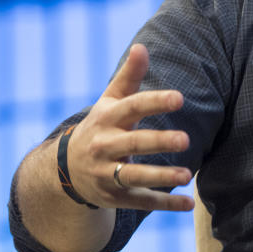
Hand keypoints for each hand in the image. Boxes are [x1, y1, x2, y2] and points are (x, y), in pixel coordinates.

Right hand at [65, 44, 194, 210]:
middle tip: (186, 139)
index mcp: (108, 119)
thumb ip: (129, 76)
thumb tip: (141, 46)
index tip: (179, 97)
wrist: (64, 169)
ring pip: (134, 176)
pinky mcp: (113, 197)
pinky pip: (140, 201)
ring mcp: (107, 174)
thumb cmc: (102, 126)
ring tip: (187, 175)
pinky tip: (188, 204)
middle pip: (134, 144)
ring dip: (161, 177)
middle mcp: (104, 147)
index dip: (155, 102)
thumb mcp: (110, 100)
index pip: (133, 107)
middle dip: (159, 142)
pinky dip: (165, 204)